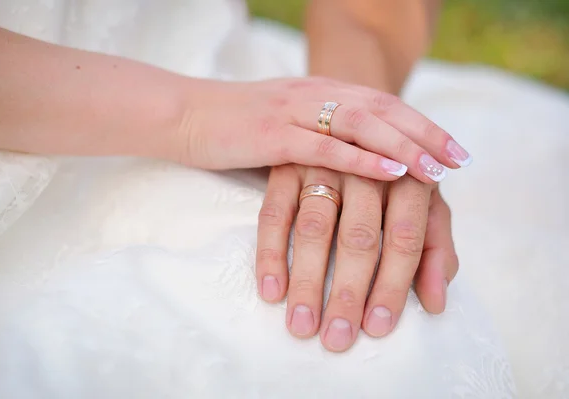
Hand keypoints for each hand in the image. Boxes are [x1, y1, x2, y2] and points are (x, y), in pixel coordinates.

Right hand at [178, 77, 470, 181]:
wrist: (184, 115)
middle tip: (460, 159)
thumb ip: (319, 133)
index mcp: (320, 92)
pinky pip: (326, 147)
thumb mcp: (285, 122)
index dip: (422, 124)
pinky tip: (391, 172)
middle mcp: (315, 95)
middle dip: (426, 134)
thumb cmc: (235, 127)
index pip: (383, 104)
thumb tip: (353, 159)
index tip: (453, 148)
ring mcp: (295, 112)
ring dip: (405, 146)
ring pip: (363, 124)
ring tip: (438, 170)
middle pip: (384, 110)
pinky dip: (363, 160)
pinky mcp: (273, 135)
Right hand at [255, 166, 458, 351]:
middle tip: (337, 338)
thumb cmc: (391, 177)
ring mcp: (321, 163)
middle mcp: (366, 165)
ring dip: (307, 280)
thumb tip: (435, 303)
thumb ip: (435, 249)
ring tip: (302, 324)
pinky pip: (274, 213)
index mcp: (408, 176)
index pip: (404, 237)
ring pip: (314, 227)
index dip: (392, 285)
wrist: (349, 119)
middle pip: (358, 236)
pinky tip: (271, 291)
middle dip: (348, 291)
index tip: (377, 326)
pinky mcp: (285, 166)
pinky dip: (271, 253)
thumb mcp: (422, 203)